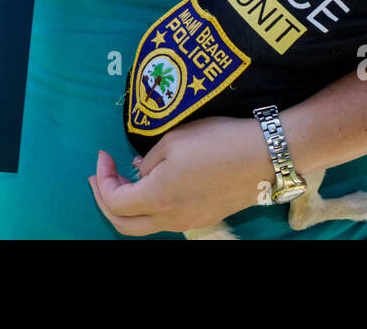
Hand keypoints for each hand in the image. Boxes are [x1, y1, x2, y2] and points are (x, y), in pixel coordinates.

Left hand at [88, 116, 273, 235]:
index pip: (114, 201)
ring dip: (127, 205)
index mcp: (157, 198)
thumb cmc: (217, 142)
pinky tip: (153, 182)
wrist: (265, 156)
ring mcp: (188, 222)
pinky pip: (165, 219)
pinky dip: (150, 205)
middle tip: (101, 175)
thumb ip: (148, 160)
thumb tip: (138, 170)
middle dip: (105, 200)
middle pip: (123, 225)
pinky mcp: (203, 217)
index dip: (102, 179)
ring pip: (145, 225)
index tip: (103, 155)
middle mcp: (170, 219)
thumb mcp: (174, 141)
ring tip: (125, 177)